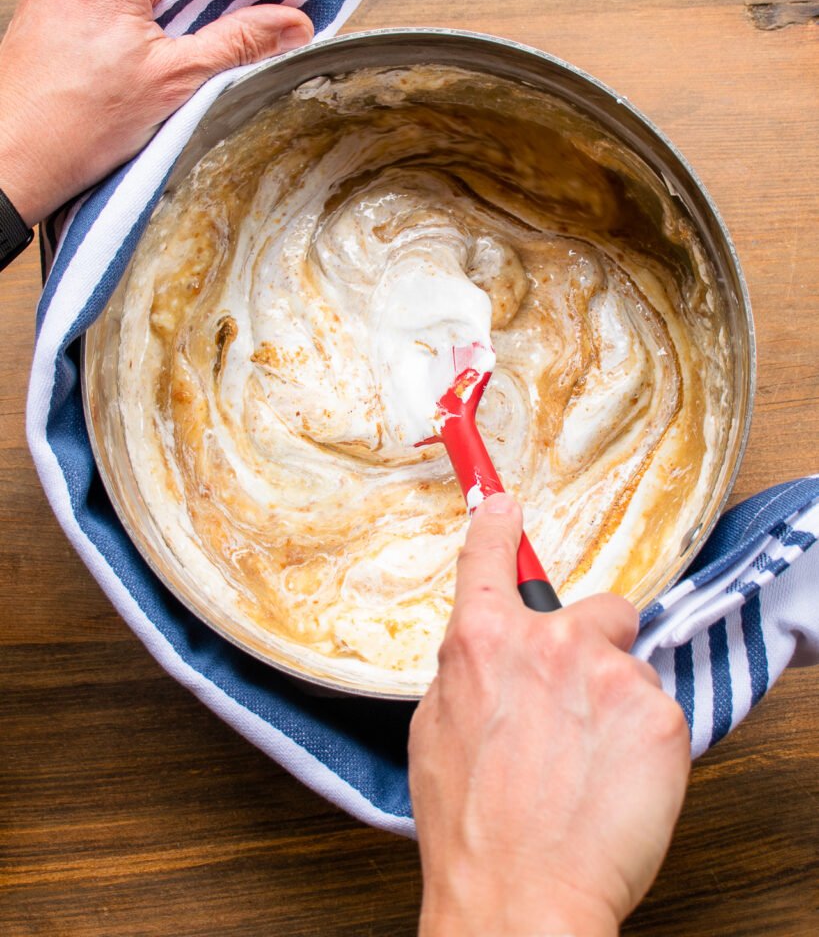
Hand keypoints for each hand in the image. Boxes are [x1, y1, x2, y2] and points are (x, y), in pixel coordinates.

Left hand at [0, 0, 312, 225]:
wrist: (11, 162)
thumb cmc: (72, 129)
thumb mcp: (174, 83)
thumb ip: (237, 44)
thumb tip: (289, 24)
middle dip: (201, 4)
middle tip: (221, 45)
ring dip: (166, 22)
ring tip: (169, 69)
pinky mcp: (48, 14)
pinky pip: (107, 7)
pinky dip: (133, 33)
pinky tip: (136, 72)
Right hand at [409, 494, 690, 936]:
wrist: (520, 897)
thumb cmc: (469, 826)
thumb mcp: (436, 731)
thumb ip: (468, 671)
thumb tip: (485, 648)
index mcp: (482, 641)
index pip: (491, 556)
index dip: (498, 525)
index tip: (504, 504)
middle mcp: (549, 643)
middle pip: (599, 609)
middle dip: (596, 644)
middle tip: (579, 704)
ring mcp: (610, 675)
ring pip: (632, 666)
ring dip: (619, 701)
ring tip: (591, 765)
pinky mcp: (661, 715)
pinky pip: (661, 710)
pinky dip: (646, 741)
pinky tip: (615, 783)